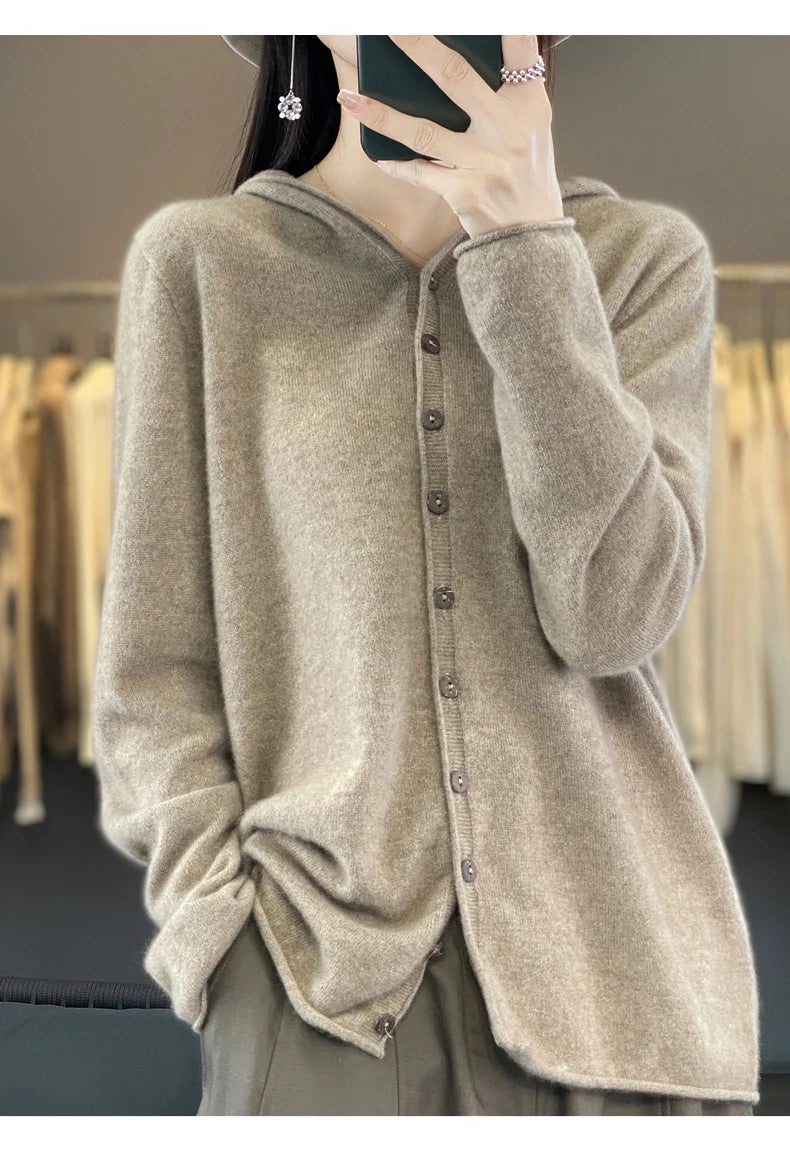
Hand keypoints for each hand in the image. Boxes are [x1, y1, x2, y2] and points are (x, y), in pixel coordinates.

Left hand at [338, 35, 564, 238]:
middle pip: (456, 78)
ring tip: (351, 99)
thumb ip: (505, 95)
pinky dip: (396, 164)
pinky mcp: (465, 192)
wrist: (533, 237)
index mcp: (530, 105)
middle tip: (390, 27)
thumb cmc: (527, 176)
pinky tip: (376, 152)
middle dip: (418, 48)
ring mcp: (485, 163)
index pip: (519, 49)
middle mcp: (508, 130)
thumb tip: (451, 67)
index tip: (473, 10)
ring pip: (423, 131)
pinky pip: (420, 173)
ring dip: (382, 114)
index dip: (502, 23)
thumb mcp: (531, 129)